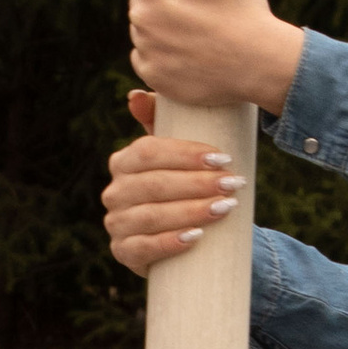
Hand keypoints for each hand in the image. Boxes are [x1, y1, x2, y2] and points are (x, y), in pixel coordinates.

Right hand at [103, 99, 241, 275]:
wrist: (187, 237)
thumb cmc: (184, 186)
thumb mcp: (177, 156)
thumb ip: (161, 121)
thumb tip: (136, 95)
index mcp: (123, 162)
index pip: (148, 152)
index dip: (185, 154)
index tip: (223, 157)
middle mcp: (114, 192)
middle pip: (153, 184)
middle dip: (197, 184)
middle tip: (233, 183)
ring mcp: (116, 224)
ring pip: (151, 216)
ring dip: (191, 211)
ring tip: (225, 207)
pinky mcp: (124, 253)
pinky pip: (143, 248)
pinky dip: (170, 242)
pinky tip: (196, 236)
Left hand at [127, 0, 302, 115]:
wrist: (258, 58)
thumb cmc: (241, 4)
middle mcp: (140, 15)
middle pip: (143, 1)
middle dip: (165, 2)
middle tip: (200, 12)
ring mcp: (145, 47)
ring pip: (145, 31)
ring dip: (163, 30)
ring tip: (198, 34)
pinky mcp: (153, 75)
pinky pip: (147, 60)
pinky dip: (162, 57)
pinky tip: (189, 54)